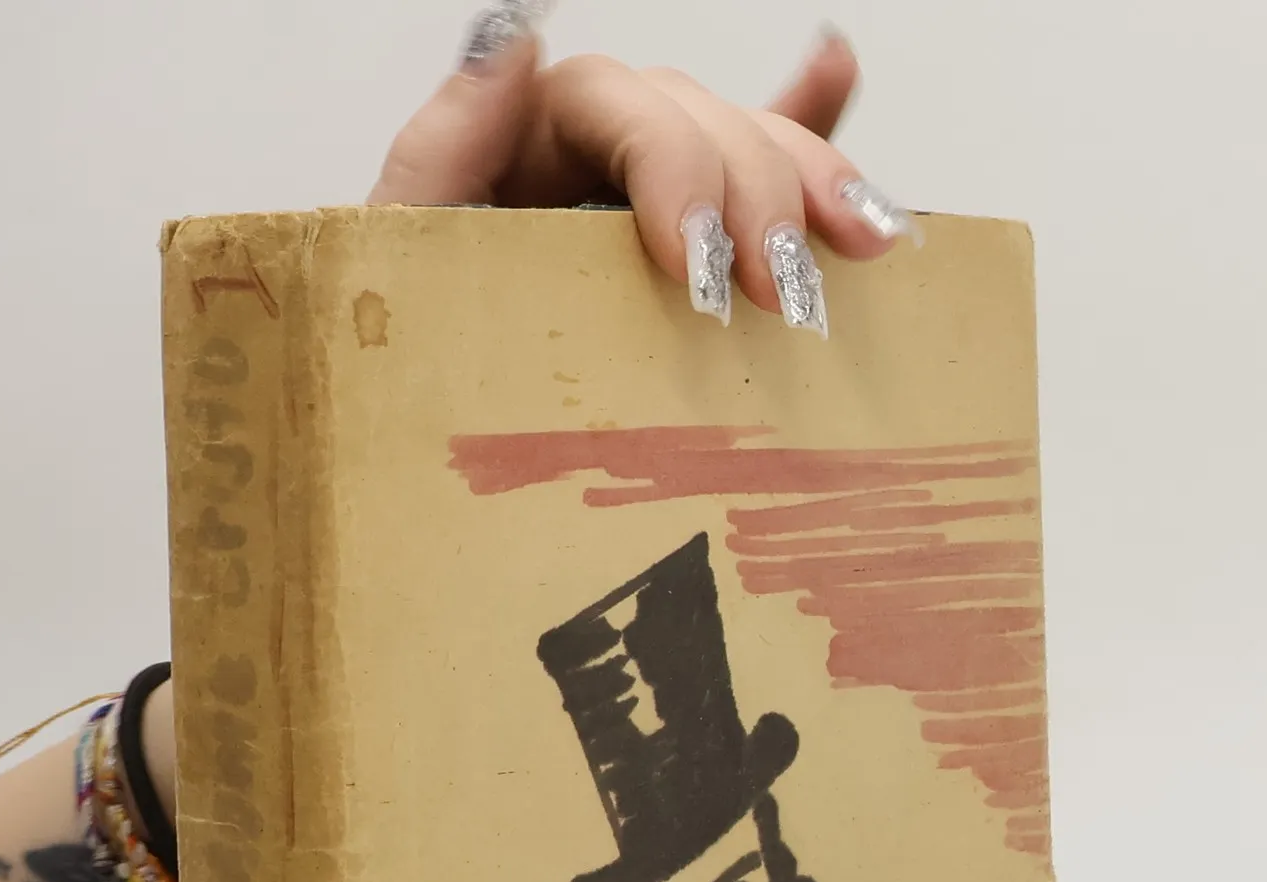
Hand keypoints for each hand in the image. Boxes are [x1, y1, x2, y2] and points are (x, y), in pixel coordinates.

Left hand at [368, 12, 922, 333]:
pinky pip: (763, 160)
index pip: (621, 105)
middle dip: (758, 201)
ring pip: (753, 147)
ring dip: (816, 183)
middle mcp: (600, 150)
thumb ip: (442, 148)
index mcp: (528, 138)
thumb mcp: (399, 257)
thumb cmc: (409, 357)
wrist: (428, 454)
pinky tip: (839, 74)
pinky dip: (812, 122)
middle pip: (705, 123)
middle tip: (783, 299)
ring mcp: (654, 192)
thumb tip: (508, 36)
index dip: (676, 167)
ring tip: (866, 241)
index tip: (699, 268)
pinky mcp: (696, 239)